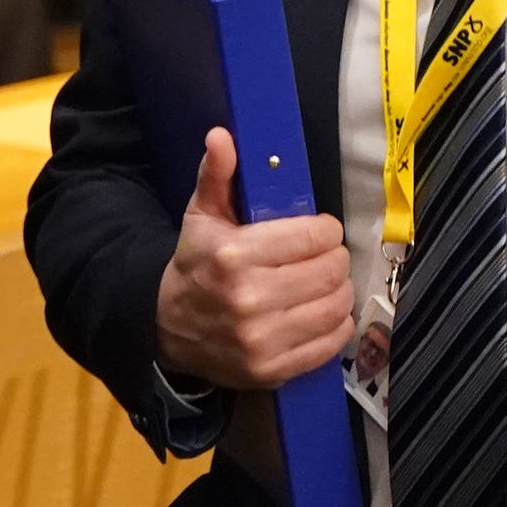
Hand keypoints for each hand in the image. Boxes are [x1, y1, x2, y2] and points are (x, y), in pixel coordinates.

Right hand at [154, 128, 355, 388]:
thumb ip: (218, 175)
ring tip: (322, 284)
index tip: (317, 232)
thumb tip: (223, 136)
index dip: (324, 230)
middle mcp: (249, 299)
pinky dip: (335, 326)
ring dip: (337, 291)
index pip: (316, 236)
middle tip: (320, 258)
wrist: (169, 327)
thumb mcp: (201, 216)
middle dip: (332, 259)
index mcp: (234, 255)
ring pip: (337, 305)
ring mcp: (262, 340)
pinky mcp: (273, 370)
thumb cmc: (195, 265)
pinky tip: (319, 313)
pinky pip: (331, 342)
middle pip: (331, 270)